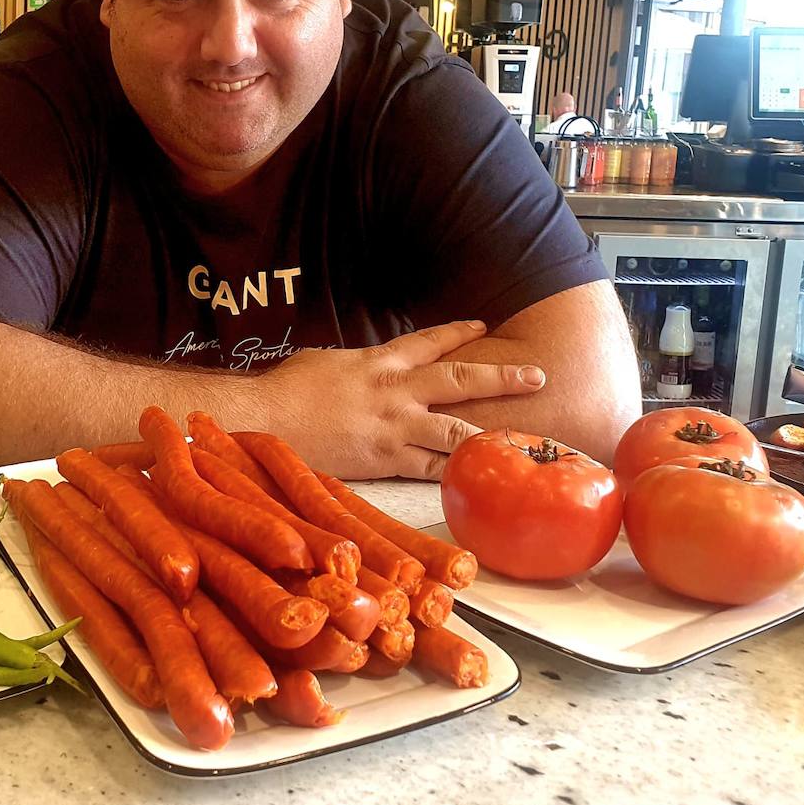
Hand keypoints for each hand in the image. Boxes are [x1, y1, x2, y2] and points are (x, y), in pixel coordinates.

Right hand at [258, 321, 545, 479]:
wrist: (266, 417)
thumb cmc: (287, 389)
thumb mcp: (327, 362)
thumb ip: (358, 366)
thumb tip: (368, 371)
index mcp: (379, 362)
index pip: (428, 342)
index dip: (459, 333)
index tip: (483, 325)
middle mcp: (394, 391)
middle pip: (460, 380)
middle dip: (501, 377)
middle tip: (537, 376)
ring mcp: (393, 427)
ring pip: (455, 430)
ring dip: (490, 434)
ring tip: (521, 439)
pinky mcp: (384, 460)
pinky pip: (429, 468)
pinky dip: (453, 473)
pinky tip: (476, 479)